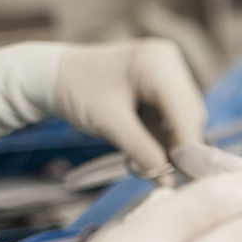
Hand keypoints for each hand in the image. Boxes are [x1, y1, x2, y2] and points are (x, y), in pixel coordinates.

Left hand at [0, 39, 206, 174]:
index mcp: (158, 62)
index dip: (189, 146)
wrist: (51, 75)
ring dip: (175, 144)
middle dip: (184, 147)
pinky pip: (173, 115)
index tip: (188, 178)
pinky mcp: (162, 84)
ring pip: (185, 117)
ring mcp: (167, 71)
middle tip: (175, 179)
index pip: (185, 111)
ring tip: (162, 170)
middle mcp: (169, 61)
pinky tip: (157, 155)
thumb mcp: (111, 125)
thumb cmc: (75, 92)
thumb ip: (143, 151)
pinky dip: (166, 136)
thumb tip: (170, 180)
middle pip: (190, 114)